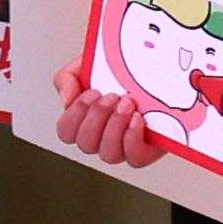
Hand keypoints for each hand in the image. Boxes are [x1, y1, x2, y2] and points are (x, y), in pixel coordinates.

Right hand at [53, 55, 174, 170]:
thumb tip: (66, 100)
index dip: (75, 115)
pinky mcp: (146, 150)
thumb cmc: (119, 72)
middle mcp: (101, 138)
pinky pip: (134, 158)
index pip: (66, 132)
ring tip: (127, 103)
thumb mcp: (87, 65)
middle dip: (98, 116)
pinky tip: (137, 118)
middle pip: (86, 144)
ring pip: (108, 154)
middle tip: (112, 96)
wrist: (156, 70)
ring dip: (115, 126)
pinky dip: (132, 138)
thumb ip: (67, 79)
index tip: (92, 93)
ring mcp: (123, 147)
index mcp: (84, 121)